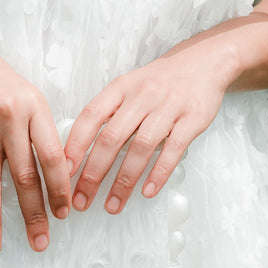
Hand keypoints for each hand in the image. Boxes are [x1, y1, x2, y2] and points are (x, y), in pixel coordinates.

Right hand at [0, 43, 71, 254]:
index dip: (60, 189)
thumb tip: (60, 179)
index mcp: (35, 109)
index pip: (53, 157)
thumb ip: (42, 134)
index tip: (64, 215)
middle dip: (33, 214)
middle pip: (24, 175)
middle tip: (39, 242)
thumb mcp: (28, 98)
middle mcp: (9, 116)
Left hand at [63, 47, 229, 211]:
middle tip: (81, 199)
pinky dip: (159, 173)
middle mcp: (142, 96)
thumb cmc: (160, 82)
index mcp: (120, 88)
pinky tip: (147, 192)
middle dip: (93, 173)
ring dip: (124, 181)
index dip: (74, 146)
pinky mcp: (192, 118)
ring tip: (112, 205)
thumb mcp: (128, 87)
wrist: (205, 61)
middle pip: (112, 138)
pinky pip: (173, 149)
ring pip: (141, 147)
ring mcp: (168, 107)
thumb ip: (107, 113)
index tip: (63, 172)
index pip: (90, 117)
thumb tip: (78, 150)